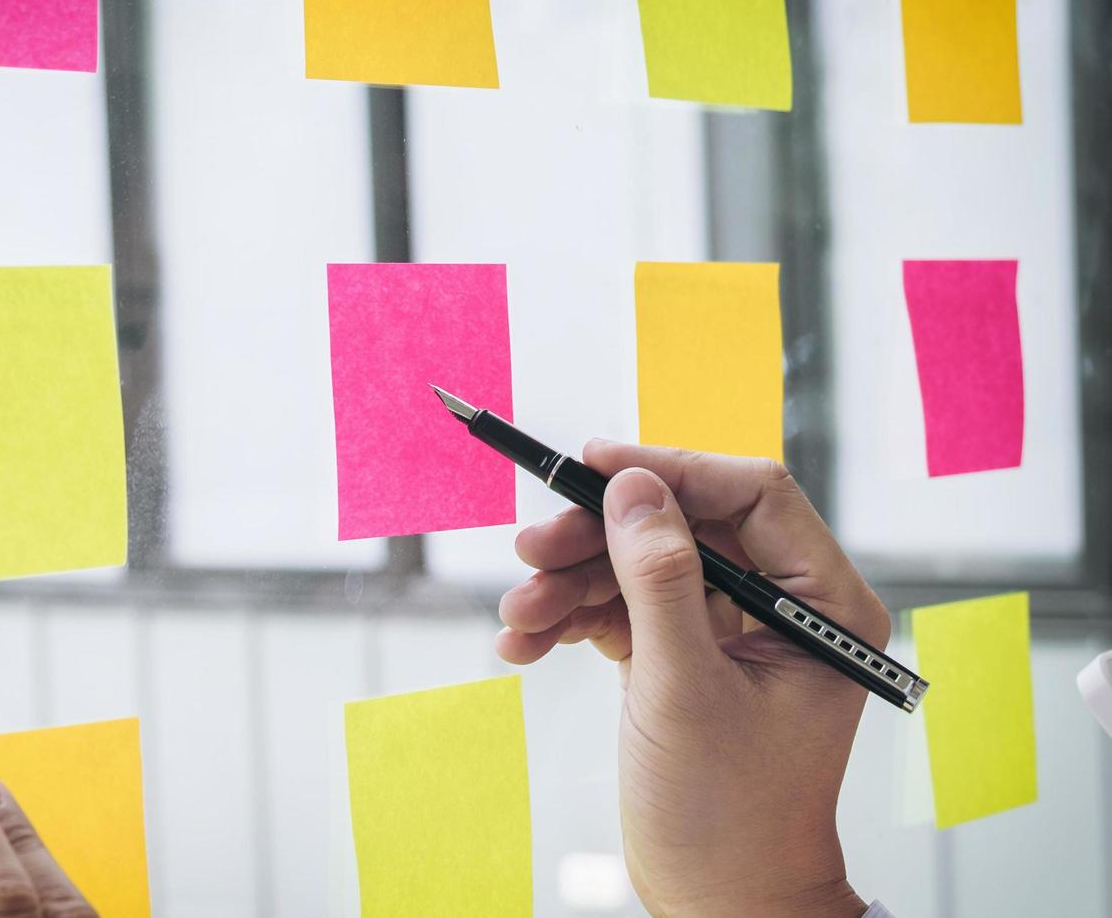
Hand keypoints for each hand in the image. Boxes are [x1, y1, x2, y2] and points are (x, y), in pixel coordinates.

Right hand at [497, 442, 886, 917]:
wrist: (719, 901)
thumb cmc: (730, 816)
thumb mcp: (685, 689)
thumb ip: (659, 579)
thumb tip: (633, 487)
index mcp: (822, 603)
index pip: (751, 494)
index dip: (670, 471)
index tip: (592, 464)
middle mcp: (780, 604)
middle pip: (681, 525)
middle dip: (598, 537)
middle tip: (531, 549)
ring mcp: (728, 629)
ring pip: (640, 565)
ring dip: (571, 584)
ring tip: (518, 615)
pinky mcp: (683, 654)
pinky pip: (622, 609)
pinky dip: (572, 619)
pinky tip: (527, 641)